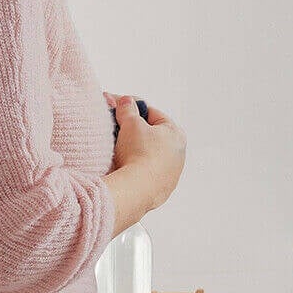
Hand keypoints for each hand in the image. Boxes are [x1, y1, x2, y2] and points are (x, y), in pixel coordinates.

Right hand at [107, 91, 186, 211]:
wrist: (137, 190)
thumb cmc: (139, 154)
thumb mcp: (130, 123)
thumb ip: (127, 109)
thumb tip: (126, 102)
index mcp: (176, 134)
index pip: (152, 113)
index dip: (132, 108)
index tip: (117, 107)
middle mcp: (178, 155)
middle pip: (150, 134)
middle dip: (131, 129)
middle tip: (115, 127)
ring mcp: (170, 174)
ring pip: (147, 154)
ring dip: (132, 149)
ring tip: (116, 148)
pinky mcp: (160, 190)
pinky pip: (144, 172)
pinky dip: (134, 167)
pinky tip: (122, 166)